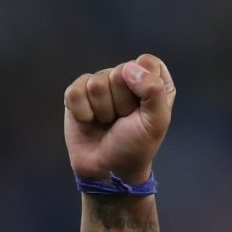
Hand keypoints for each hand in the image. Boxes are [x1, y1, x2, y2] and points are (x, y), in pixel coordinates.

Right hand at [63, 54, 175, 183]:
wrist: (107, 169)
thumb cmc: (136, 146)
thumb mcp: (156, 122)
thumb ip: (154, 91)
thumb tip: (129, 68)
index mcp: (152, 81)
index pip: (148, 63)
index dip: (144, 86)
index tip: (143, 109)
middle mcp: (126, 77)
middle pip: (120, 72)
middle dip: (122, 103)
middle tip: (123, 120)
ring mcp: (101, 83)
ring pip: (97, 84)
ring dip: (103, 110)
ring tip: (107, 122)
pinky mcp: (77, 93)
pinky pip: (75, 93)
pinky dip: (83, 113)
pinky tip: (89, 121)